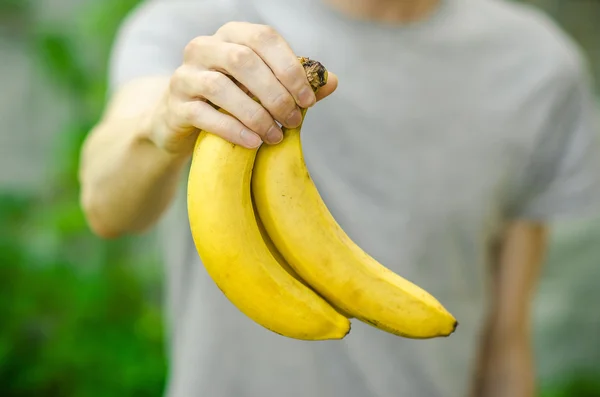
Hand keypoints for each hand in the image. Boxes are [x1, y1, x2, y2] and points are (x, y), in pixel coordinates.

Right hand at [149, 21, 337, 153]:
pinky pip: (204, 115)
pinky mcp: (175, 105)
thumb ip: (294, 83)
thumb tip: (333, 81)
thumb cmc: (231, 100)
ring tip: (275, 137)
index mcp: (231, 35)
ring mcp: (185, 75)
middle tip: (293, 121)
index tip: (309, 100)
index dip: (290, 68)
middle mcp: (203, 47)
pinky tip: (254, 143)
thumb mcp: (262, 88)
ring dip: (255, 114)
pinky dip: (233, 130)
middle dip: (275, 93)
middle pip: (243, 60)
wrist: (182, 119)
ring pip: (220, 87)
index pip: (264, 38)